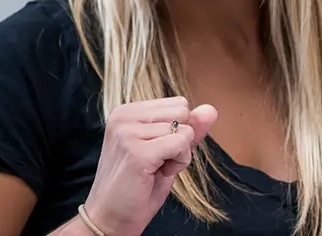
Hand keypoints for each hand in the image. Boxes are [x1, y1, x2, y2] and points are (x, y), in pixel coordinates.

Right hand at [82, 97, 218, 235]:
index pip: (178, 104)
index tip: (156, 152)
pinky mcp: (137, 152)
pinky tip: (158, 174)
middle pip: (183, 112)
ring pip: (184, 130)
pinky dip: (178, 164)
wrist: (111, 217)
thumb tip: (211, 109)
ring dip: (178, 155)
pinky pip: (181, 145)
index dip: (177, 131)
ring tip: (154, 170)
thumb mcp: (166, 152)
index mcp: (127, 111)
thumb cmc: (136, 187)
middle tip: (157, 162)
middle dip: (180, 139)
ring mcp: (128, 132)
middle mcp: (124, 116)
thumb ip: (187, 129)